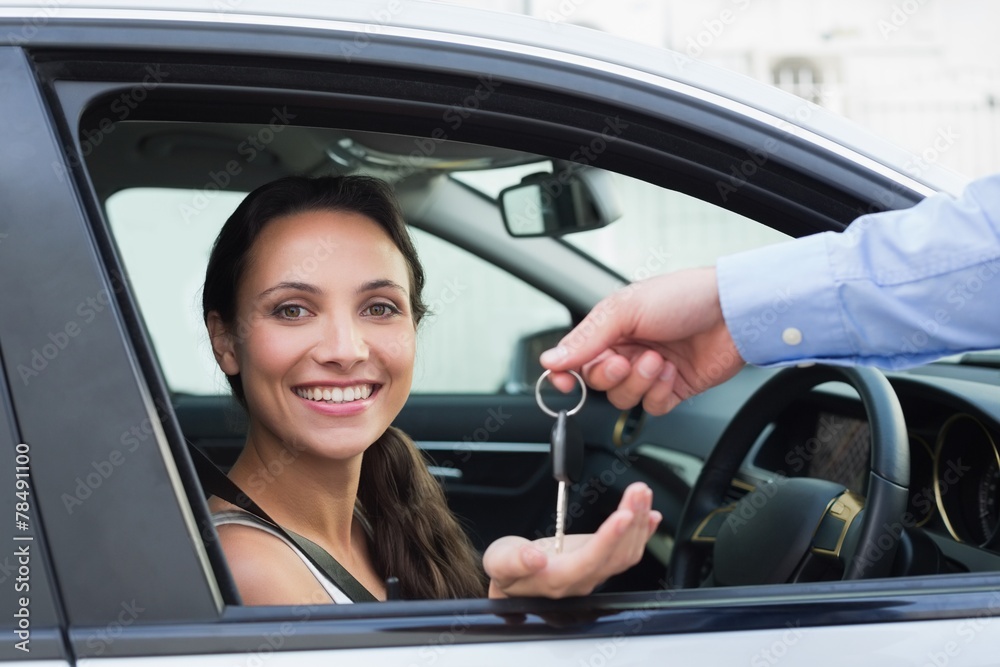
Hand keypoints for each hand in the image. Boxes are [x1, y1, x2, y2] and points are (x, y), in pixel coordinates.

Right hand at [483, 482, 661, 598]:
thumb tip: (535, 558)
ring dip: (639, 521)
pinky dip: (642, 532)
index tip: (623, 515)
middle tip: (638, 491)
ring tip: (641, 493)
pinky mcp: (599, 562)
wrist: (512, 581)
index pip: (591, 560)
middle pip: (617, 554)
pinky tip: (650, 516)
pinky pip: (627, 551)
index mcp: (557, 580)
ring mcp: (594, 572)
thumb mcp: (499, 563)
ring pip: (626, 552)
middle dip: (631, 519)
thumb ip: (515, 562)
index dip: (609, 539)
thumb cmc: (506, 571)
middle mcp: (582, 580)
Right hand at [539, 267, 744, 414]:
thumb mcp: (625, 310)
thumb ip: (586, 338)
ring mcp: (649, 371)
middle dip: (611, 375)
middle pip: (597, 382)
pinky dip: (658, 393)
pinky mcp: (672, 389)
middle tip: (626, 360)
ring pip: (623, 398)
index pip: (575, 358)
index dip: (564, 373)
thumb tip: (551, 360)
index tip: (562, 382)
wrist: (733, 312)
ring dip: (638, 382)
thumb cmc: (684, 297)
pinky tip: (671, 371)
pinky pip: (651, 407)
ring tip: (657, 360)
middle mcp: (627, 350)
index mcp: (610, 328)